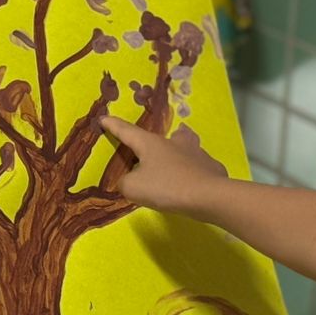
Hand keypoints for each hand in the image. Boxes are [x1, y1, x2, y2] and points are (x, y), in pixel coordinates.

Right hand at [100, 117, 228, 214]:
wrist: (208, 196)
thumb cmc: (166, 187)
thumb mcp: (133, 188)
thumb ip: (124, 183)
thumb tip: (128, 181)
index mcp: (150, 144)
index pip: (127, 131)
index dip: (113, 125)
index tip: (103, 118)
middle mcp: (173, 143)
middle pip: (162, 134)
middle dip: (154, 138)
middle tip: (151, 143)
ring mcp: (196, 152)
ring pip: (187, 144)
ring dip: (180, 147)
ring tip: (178, 154)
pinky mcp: (211, 167)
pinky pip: (201, 165)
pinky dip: (196, 169)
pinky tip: (196, 179)